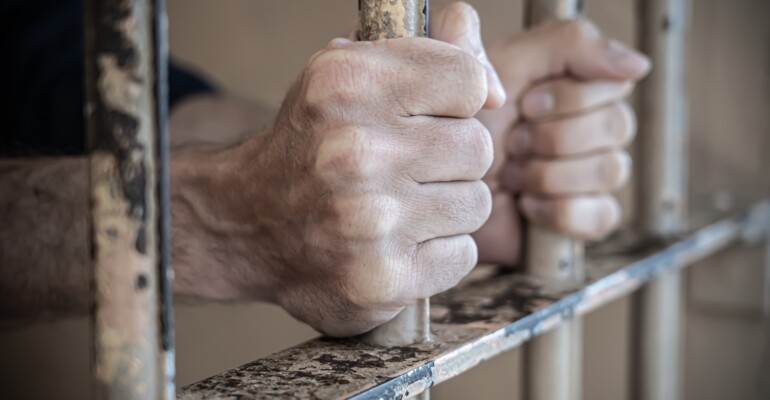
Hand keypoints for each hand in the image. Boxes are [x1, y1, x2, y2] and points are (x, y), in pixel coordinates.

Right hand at [185, 3, 504, 335]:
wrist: (247, 221)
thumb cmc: (314, 142)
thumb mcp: (352, 69)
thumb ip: (435, 50)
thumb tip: (498, 93)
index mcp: (348, 84)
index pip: (468, 80)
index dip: (456, 101)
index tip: (428, 115)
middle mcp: (355, 151)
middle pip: (478, 146)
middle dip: (452, 157)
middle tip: (409, 167)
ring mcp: (369, 222)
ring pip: (476, 203)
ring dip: (448, 206)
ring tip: (402, 206)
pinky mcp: (383, 279)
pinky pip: (462, 255)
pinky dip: (439, 251)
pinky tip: (400, 243)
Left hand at [472, 20, 650, 264]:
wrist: (430, 189)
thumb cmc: (455, 124)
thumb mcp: (497, 65)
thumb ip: (563, 42)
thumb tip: (639, 66)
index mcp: (575, 84)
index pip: (616, 80)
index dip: (568, 97)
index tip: (524, 105)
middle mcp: (592, 126)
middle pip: (619, 125)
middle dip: (553, 137)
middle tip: (512, 143)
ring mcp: (591, 174)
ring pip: (612, 170)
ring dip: (549, 173)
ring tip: (512, 174)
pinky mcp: (584, 218)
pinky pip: (603, 215)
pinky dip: (559, 211)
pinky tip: (526, 205)